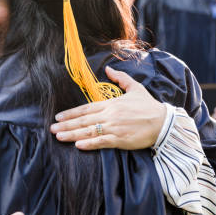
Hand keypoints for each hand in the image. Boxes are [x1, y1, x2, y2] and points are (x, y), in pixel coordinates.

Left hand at [50, 66, 165, 149]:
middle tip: (52, 128)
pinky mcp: (121, 140)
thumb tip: (109, 69)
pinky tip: (78, 145)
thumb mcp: (135, 88)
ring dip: (72, 134)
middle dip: (66, 124)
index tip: (58, 117)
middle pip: (83, 120)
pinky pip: (102, 142)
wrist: (164, 122)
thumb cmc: (149, 106)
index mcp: (111, 103)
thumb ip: (121, 78)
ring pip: (89, 131)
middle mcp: (110, 115)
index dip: (71, 113)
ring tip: (59, 137)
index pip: (86, 108)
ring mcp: (114, 128)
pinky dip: (90, 144)